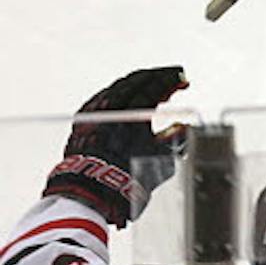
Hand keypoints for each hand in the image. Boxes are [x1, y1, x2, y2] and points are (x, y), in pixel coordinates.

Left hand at [45, 66, 188, 226]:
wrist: (93, 190)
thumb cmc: (128, 176)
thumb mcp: (163, 158)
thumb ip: (175, 138)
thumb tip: (182, 127)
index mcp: (134, 111)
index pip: (156, 86)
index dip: (171, 80)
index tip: (182, 79)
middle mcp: (112, 106)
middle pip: (136, 81)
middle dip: (157, 76)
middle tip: (171, 75)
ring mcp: (94, 110)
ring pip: (118, 87)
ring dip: (137, 83)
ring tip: (150, 83)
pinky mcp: (83, 119)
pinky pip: (102, 97)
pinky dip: (119, 93)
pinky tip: (124, 96)